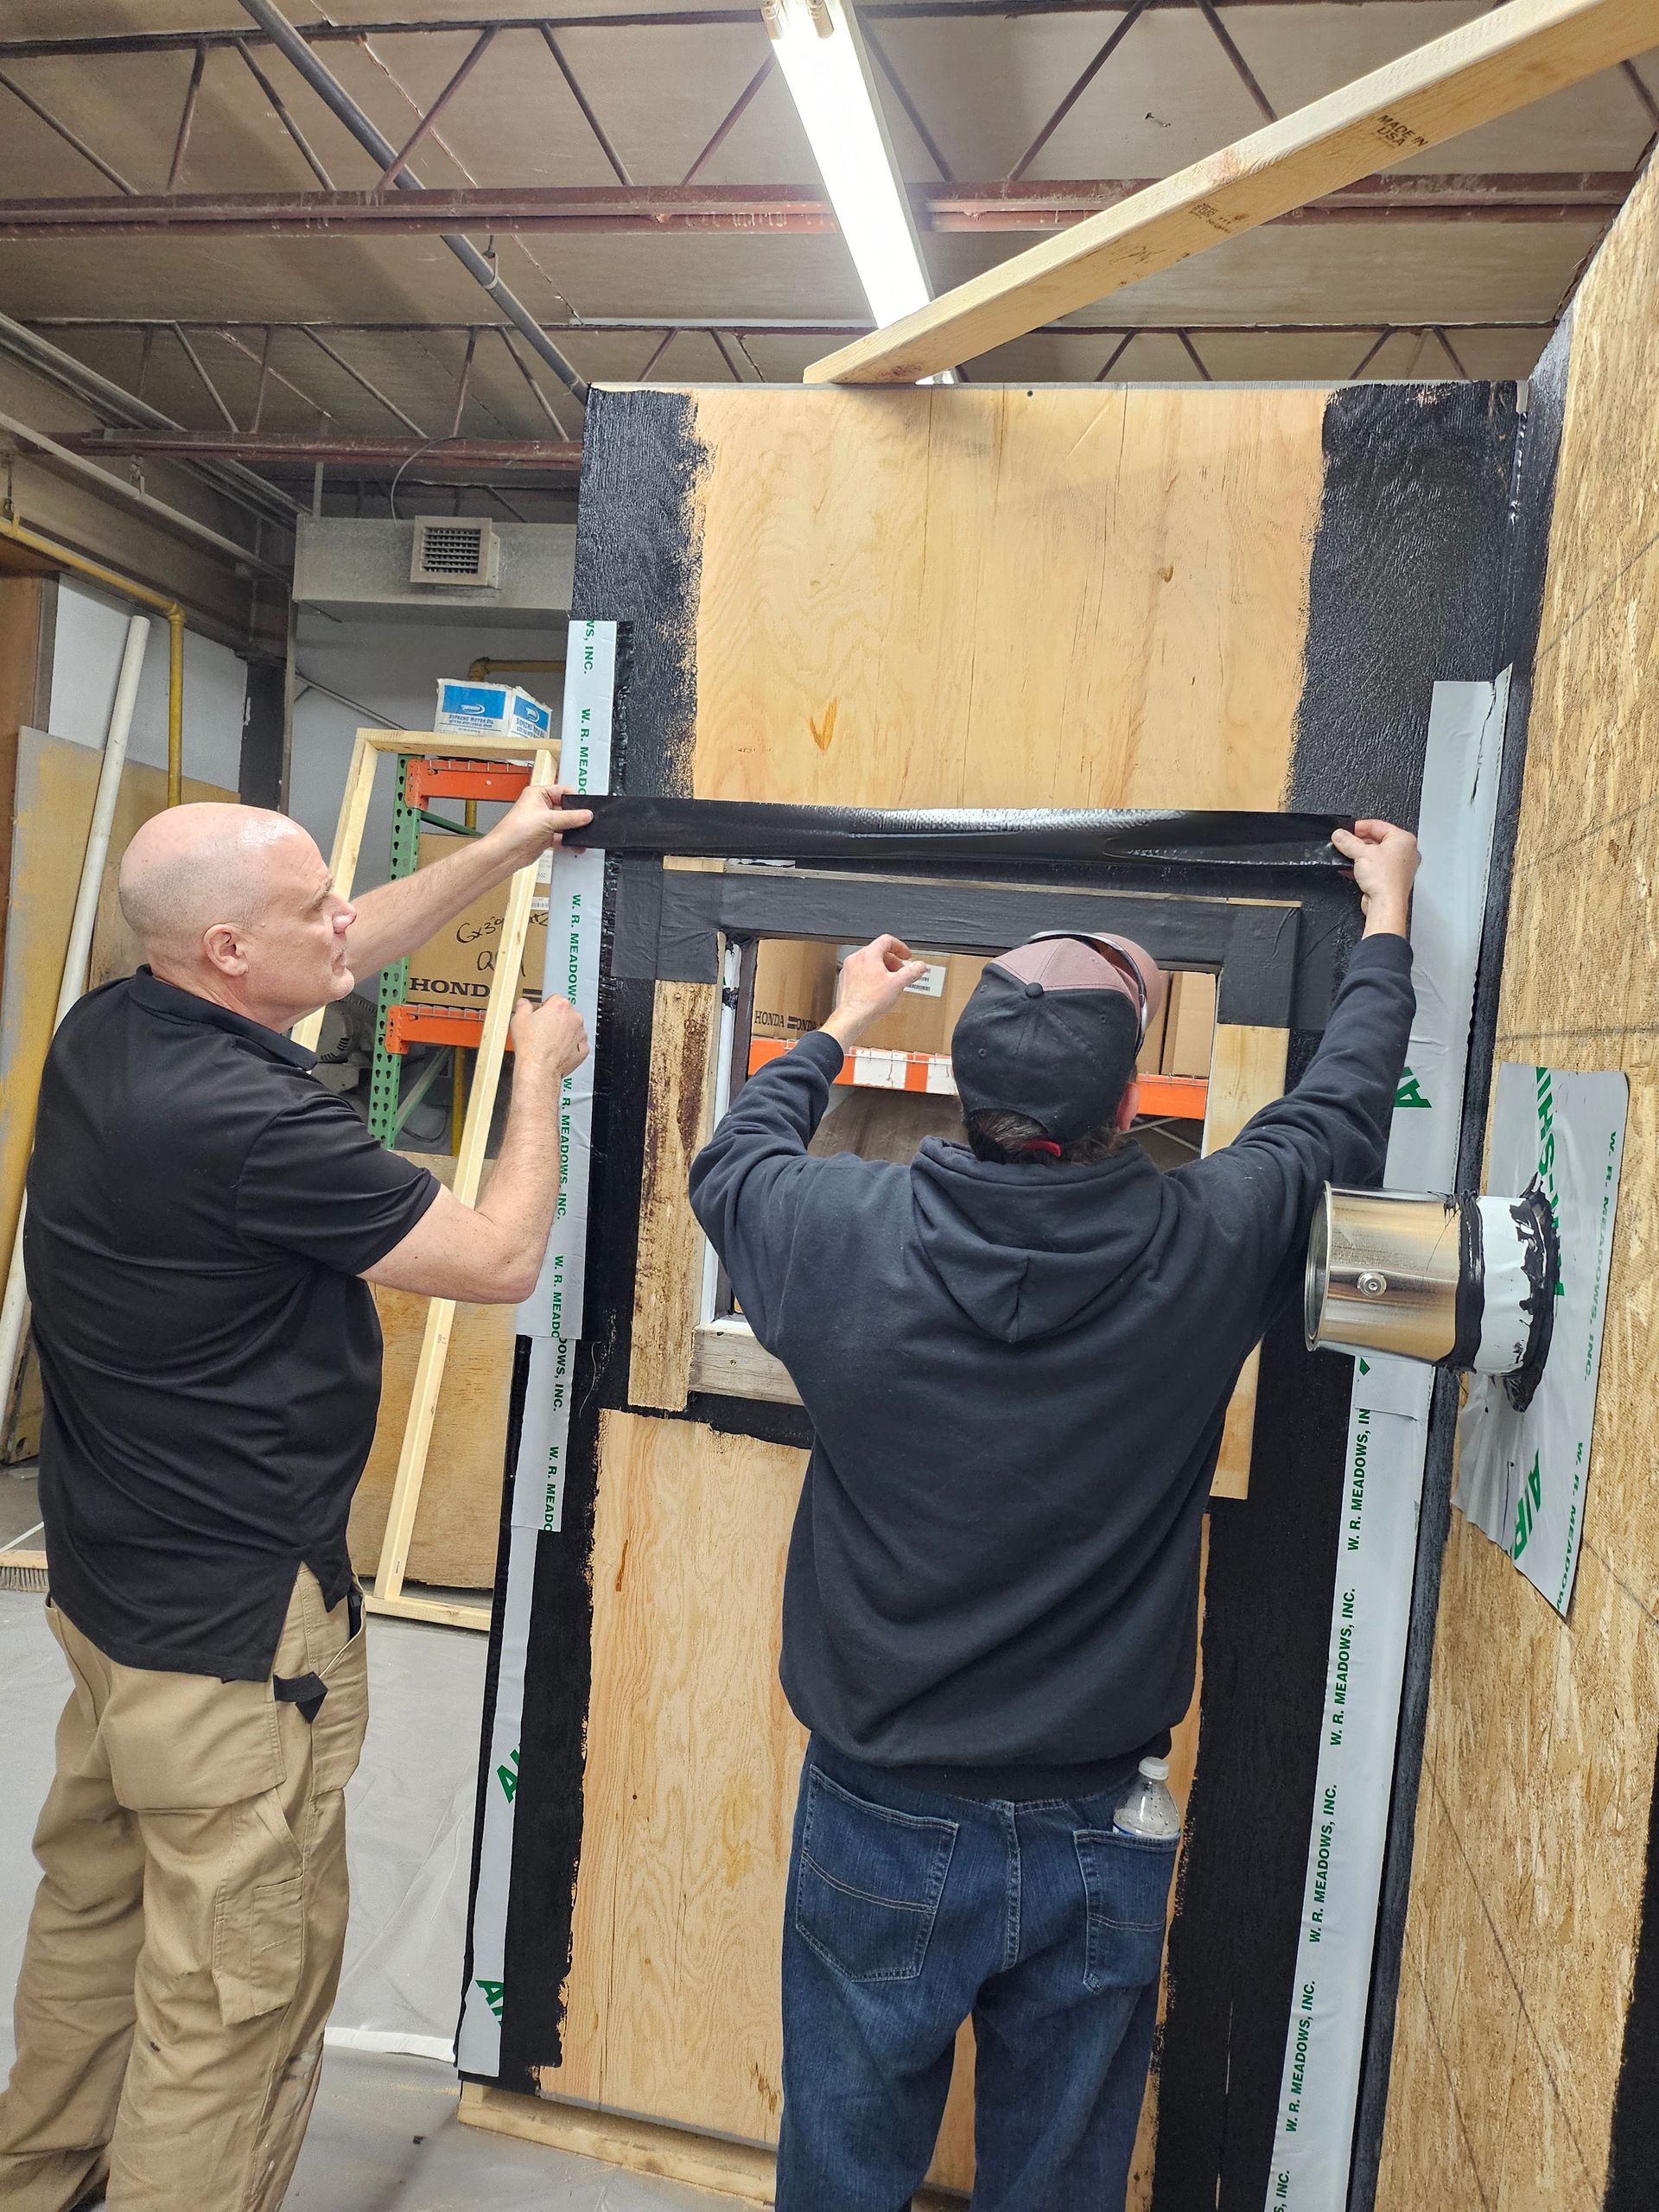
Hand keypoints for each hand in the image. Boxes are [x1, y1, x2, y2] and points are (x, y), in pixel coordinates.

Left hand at [495, 783, 593, 866]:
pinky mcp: (544, 838)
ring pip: (564, 824)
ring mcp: (542, 823)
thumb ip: (571, 817)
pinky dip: (568, 842)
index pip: (562, 791)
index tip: (586, 806)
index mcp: (537, 794)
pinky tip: (575, 845)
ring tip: (582, 834)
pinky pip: (561, 838)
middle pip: (565, 809)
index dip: (575, 798)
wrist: (506, 852)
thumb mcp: (549, 819)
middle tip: (586, 821)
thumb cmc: (515, 830)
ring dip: (572, 831)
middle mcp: (539, 807)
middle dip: (575, 816)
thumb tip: (586, 814)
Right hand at [512, 995, 587, 1080]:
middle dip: (555, 1020)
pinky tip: (556, 1051)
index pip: (554, 999)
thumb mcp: (518, 1019)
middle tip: (542, 1030)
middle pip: (565, 1014)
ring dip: (563, 1033)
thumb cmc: (530, 1046)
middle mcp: (574, 1018)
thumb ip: (523, 1006)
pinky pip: (577, 1044)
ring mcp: (581, 1034)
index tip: (539, 1015)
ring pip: (572, 1029)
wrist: (539, 1068)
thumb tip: (524, 1004)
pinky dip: (569, 1047)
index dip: (545, 1007)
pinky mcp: (583, 1049)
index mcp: (560, 1006)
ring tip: (548, 1042)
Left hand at [823, 935, 929, 1050]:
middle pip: (877, 950)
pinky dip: (871, 975)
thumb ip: (912, 972)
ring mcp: (848, 969)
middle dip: (892, 960)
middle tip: (900, 970)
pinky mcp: (845, 980)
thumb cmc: (869, 1001)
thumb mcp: (897, 984)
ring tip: (890, 980)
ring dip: (882, 968)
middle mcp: (856, 959)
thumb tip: (920, 966)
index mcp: (868, 955)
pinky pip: (861, 971)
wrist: (852, 1017)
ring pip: (868, 961)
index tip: (906, 955)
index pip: (887, 940)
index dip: (900, 947)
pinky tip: (877, 988)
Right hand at [1332, 819, 1418, 937]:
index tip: (1347, 830)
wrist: (1386, 904)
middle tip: (1344, 842)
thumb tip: (1339, 835)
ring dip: (1359, 855)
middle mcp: (1405, 852)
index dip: (1360, 826)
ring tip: (1346, 855)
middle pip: (1377, 840)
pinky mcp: (1391, 879)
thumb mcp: (1361, 853)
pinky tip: (1350, 868)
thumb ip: (1348, 842)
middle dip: (1358, 842)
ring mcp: (1399, 867)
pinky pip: (1375, 867)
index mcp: (1404, 840)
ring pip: (1376, 855)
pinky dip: (1363, 866)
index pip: (1378, 825)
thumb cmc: (1385, 879)